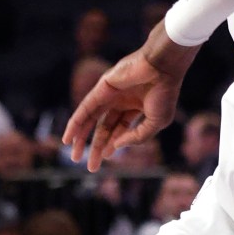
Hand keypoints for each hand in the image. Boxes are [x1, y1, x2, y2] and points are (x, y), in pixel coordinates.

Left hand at [62, 21, 197, 170]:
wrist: (162, 68)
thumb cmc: (164, 93)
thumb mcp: (155, 122)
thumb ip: (137, 137)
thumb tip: (116, 146)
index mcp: (136, 106)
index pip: (120, 128)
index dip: (113, 143)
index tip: (107, 157)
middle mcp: (121, 100)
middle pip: (104, 126)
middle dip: (97, 146)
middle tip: (90, 166)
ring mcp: (110, 94)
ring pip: (91, 119)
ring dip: (81, 137)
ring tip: (74, 156)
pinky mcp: (101, 88)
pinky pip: (85, 109)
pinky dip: (75, 123)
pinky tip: (69, 138)